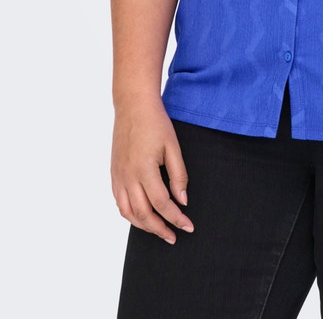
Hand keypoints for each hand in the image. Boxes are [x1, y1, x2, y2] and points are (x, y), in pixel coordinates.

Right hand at [111, 98, 193, 243]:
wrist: (133, 106)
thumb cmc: (156, 123)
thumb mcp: (173, 146)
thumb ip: (179, 175)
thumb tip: (182, 201)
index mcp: (144, 170)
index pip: (162, 204)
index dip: (176, 218)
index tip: (188, 227)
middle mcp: (128, 177)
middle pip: (143, 214)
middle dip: (160, 229)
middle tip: (174, 237)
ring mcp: (118, 176)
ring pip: (128, 213)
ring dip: (144, 226)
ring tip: (160, 230)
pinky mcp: (114, 174)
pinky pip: (119, 202)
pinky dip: (130, 214)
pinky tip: (142, 216)